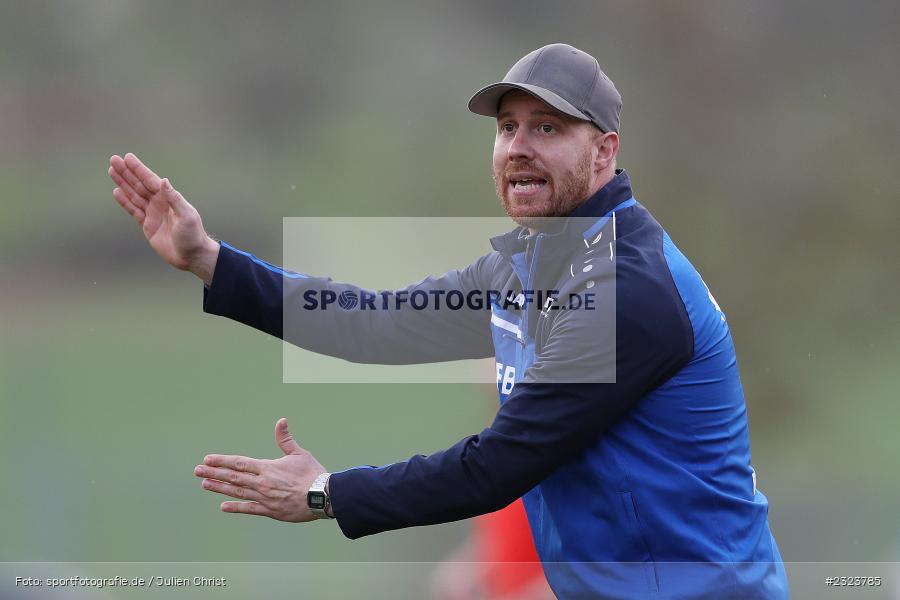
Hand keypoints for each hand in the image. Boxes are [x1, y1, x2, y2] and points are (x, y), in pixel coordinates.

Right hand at [109, 152, 219, 283]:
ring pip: (134, 195)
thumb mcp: (186, 216)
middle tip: (113, 159)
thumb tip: (163, 181)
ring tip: (112, 171)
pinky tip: (117, 191)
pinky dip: (125, 201)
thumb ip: (174, 199)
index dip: (139, 169)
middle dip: (127, 172)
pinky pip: (134, 210)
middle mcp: (160, 203)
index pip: (150, 180)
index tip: (127, 157)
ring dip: (123, 183)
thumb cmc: (193, 235)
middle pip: (139, 184)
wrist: (191, 256)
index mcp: (169, 198)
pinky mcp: (148, 225)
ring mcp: (153, 214)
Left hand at [193, 418, 327, 521]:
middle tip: (197, 471)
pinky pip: (249, 509)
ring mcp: (264, 498)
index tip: (208, 459)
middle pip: (233, 477)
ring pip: (237, 492)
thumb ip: (285, 439)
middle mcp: (262, 482)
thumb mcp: (299, 453)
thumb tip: (281, 421)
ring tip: (205, 484)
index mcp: (268, 467)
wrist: (323, 496)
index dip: (222, 461)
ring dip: (220, 488)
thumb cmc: (312, 474)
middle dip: (214, 473)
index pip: (239, 462)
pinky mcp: (270, 511)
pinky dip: (236, 507)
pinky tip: (223, 506)